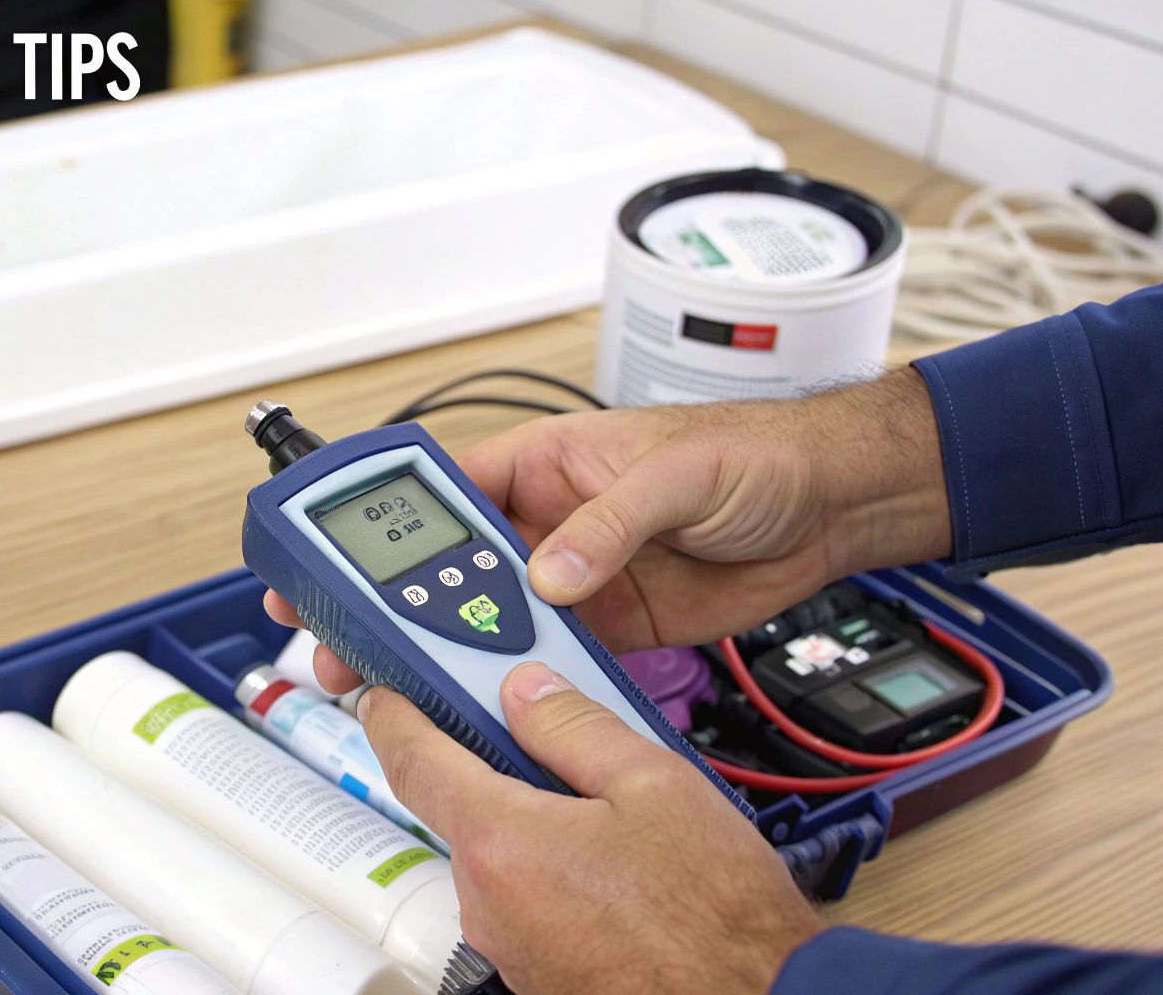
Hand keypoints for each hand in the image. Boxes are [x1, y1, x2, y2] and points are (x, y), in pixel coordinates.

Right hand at [265, 368, 949, 688]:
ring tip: (399, 686)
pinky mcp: (609, 625)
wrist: (830, 507)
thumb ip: (607, 523)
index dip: (380, 524)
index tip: (332, 558)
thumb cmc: (756, 455)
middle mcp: (548, 521)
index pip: (445, 491)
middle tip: (343, 643)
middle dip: (391, 605)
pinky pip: (547, 659)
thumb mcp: (676, 475)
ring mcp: (575, 577)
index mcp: (546, 461)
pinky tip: (484, 708)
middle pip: (447, 567)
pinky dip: (516, 684)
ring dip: (446, 652)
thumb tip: (548, 574)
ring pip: (488, 619)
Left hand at [360, 661, 818, 993]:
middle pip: (465, 808)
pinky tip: (618, 875)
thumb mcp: (655, 785)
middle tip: (560, 746)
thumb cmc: (716, 917)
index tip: (385, 692)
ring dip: (538, 827)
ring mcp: (508, 945)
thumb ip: (575, 727)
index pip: (412, 761)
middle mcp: (487, 901)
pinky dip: (555, 874)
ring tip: (617, 823)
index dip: (393, 715)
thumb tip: (525, 691)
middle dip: (502, 771)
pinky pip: (527, 902)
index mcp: (502, 841)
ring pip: (503, 857)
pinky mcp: (535, 974)